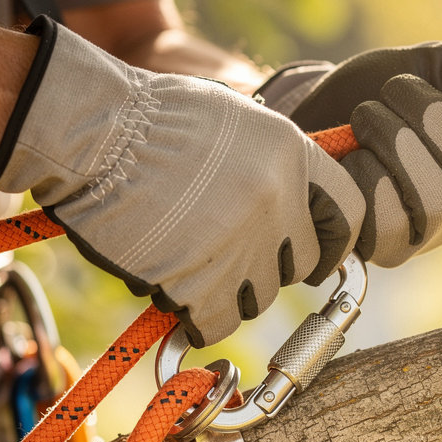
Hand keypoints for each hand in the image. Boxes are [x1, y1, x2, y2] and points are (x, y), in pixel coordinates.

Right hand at [0, 17, 363, 346]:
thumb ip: (276, 161)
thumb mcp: (236, 119)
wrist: (93, 136)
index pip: (347, 215)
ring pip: (258, 297)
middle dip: (271, 265)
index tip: (316, 256)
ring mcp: (240, 248)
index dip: (334, 242)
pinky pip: (216, 323)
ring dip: (229, 289)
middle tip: (230, 254)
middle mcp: (277, 204)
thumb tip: (299, 201)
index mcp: (292, 156)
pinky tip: (175, 292)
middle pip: (300, 264)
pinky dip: (197, 316)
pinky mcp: (200, 285)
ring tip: (188, 260)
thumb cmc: (153, 120)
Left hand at [259, 43, 441, 266]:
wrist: (314, 108)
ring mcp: (426, 236)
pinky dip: (364, 172)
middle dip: (433, 119)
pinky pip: (387, 220)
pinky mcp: (380, 250)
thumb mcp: (440, 66)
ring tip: (369, 116)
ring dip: (395, 139)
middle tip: (400, 91)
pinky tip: (350, 158)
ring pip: (436, 201)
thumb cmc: (384, 90)